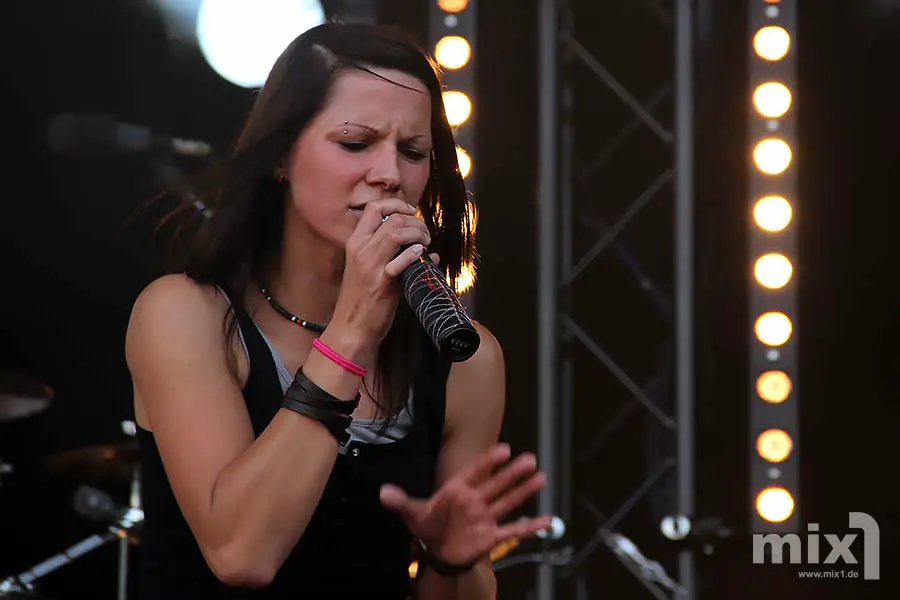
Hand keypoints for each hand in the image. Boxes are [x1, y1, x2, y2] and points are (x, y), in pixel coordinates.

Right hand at [329, 199, 431, 354]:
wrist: (350, 328)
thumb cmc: (361, 300)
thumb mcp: (369, 271)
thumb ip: (392, 256)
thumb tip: (426, 251)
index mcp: (355, 244)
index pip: (373, 208)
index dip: (396, 204)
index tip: (410, 212)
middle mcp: (361, 250)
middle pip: (391, 217)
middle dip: (414, 221)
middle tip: (424, 234)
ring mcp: (370, 266)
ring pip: (396, 232)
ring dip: (417, 233)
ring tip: (425, 243)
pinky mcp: (382, 283)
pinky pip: (399, 261)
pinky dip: (414, 254)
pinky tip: (423, 255)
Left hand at [379, 444, 552, 566]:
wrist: (438, 551)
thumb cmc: (428, 525)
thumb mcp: (412, 513)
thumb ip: (401, 501)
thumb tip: (382, 493)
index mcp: (458, 489)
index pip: (475, 472)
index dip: (489, 461)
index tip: (504, 449)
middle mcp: (476, 500)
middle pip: (497, 484)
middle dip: (513, 473)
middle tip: (530, 458)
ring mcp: (485, 517)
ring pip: (507, 502)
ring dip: (524, 491)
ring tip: (541, 477)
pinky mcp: (491, 535)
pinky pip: (513, 530)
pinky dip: (530, 527)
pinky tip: (547, 521)